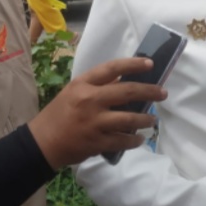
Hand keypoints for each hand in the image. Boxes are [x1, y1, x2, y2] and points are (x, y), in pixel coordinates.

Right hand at [27, 57, 167, 169]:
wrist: (42, 142)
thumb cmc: (59, 113)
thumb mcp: (74, 91)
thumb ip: (97, 85)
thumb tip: (124, 78)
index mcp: (84, 84)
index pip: (112, 68)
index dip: (133, 64)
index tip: (150, 63)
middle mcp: (90, 100)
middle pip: (127, 92)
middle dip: (149, 91)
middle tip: (162, 93)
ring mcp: (94, 123)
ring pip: (128, 119)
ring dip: (145, 119)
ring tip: (152, 120)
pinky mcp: (96, 142)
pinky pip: (121, 141)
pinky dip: (134, 141)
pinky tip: (140, 139)